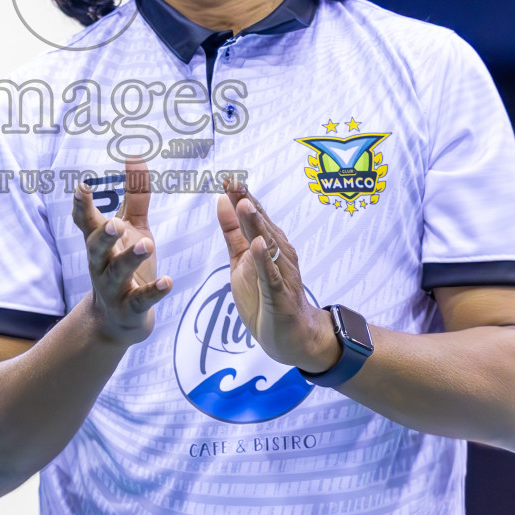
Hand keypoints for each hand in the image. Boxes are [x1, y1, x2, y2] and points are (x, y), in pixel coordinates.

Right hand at [72, 157, 172, 345]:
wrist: (118, 320)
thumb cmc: (125, 264)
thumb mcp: (132, 228)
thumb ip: (135, 195)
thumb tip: (135, 156)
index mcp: (99, 243)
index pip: (86, 222)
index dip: (82, 206)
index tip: (81, 187)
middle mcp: (101, 264)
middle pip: (96, 248)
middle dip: (103, 236)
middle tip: (113, 223)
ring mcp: (114, 288)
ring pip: (118, 273)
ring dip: (130, 259)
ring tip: (147, 245)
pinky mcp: (130, 309)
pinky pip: (140, 300)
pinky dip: (153, 292)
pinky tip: (167, 281)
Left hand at [216, 176, 337, 371]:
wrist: (290, 336)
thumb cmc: (264, 297)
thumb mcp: (241, 261)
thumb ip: (233, 233)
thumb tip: (223, 200)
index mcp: (269, 243)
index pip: (254, 216)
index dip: (241, 197)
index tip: (227, 178)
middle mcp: (279, 253)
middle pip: (262, 225)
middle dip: (248, 204)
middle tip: (234, 182)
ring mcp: (281, 273)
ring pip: (268, 245)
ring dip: (256, 225)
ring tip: (244, 205)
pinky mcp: (280, 295)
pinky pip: (272, 276)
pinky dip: (265, 261)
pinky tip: (258, 246)